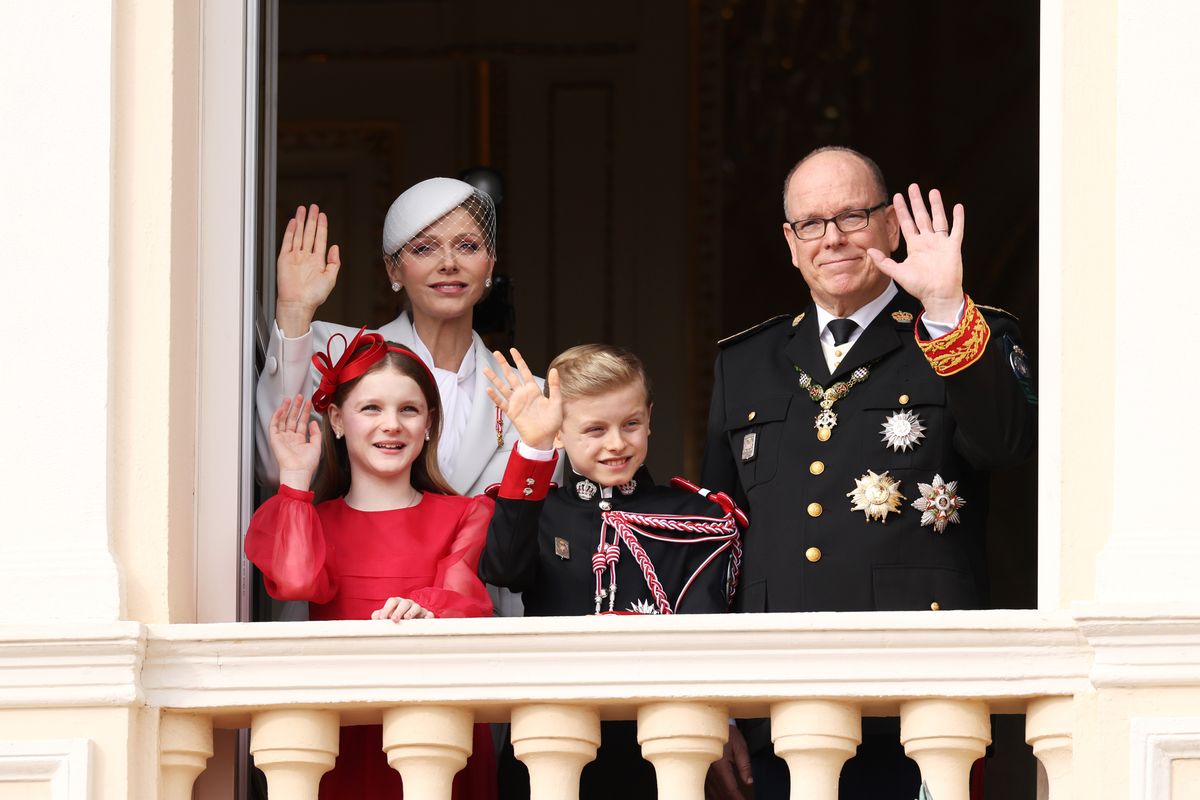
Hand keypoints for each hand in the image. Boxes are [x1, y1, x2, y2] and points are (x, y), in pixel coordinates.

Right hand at [269, 395, 321, 490]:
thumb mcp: (316, 446)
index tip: (308, 403)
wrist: (298, 471)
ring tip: (290, 399)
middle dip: (296, 407)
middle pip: (292, 419)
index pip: (302, 422)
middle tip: (299, 397)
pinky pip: (274, 426)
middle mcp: (291, 438)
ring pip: (283, 420)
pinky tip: (281, 409)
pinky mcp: (275, 439)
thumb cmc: (307, 463)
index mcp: (300, 440)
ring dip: (286, 409)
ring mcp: (283, 438)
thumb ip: (316, 433)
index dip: (305, 412)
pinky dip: (276, 417)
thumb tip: (314, 422)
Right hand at [276, 204, 340, 336]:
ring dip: (301, 222)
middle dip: (312, 220)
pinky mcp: (284, 259)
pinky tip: (293, 222)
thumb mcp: (331, 278)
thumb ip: (334, 262)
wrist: (298, 303)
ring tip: (303, 209)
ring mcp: (295, 257)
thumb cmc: (313, 296)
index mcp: (318, 261)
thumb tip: (336, 247)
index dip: (322, 227)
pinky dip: (290, 231)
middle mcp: (306, 257)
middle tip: (313, 207)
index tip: (323, 216)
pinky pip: (287, 241)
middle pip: (310, 233)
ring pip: (299, 234)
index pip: (320, 239)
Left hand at [372, 597, 434, 621]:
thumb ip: (380, 615)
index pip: (392, 602)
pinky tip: (426, 619)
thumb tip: (375, 617)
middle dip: (398, 611)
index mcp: (397, 603)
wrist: (413, 621)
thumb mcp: (387, 616)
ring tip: (407, 618)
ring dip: (411, 612)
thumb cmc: (397, 618)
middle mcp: (408, 603)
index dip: (386, 609)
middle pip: (404, 603)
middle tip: (393, 619)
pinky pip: (429, 614)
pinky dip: (428, 616)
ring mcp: (418, 608)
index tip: (381, 618)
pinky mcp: (426, 614)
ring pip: (416, 607)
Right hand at [484, 348, 561, 450]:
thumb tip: (554, 370)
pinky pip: (501, 403)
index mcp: (534, 390)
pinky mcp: (511, 412)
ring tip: (485, 369)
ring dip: (494, 378)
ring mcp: (516, 402)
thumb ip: (554, 386)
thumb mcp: (556, 402)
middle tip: (495, 353)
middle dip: (503, 364)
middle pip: (510, 375)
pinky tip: (488, 389)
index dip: (519, 360)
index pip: (524, 371)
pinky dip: (494, 396)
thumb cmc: (552, 422)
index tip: (513, 350)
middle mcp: (523, 394)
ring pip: (502, 387)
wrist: (544, 438)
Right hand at [705, 724, 752, 799]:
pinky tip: (715, 797)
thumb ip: (744, 765)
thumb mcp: (739, 746)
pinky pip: (704, 788)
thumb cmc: (725, 732)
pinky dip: (710, 795)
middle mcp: (708, 770)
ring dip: (720, 799)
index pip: (730, 788)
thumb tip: (749, 781)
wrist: (708, 721)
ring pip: (711, 793)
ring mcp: (701, 771)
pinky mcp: (698, 770)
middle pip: (720, 793)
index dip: (738, 798)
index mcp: (719, 764)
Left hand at [867, 184, 964, 321]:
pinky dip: (958, 219)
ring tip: (933, 191)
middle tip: (913, 186)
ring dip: (936, 205)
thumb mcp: (897, 273)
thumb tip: (869, 251)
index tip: (896, 196)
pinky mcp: (953, 247)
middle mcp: (927, 241)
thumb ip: (883, 262)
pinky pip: (956, 230)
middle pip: (921, 216)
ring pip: (938, 219)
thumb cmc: (919, 286)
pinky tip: (958, 206)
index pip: (906, 223)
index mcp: (914, 246)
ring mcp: (941, 243)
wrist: (937, 295)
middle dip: (917, 202)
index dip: (901, 210)